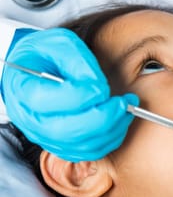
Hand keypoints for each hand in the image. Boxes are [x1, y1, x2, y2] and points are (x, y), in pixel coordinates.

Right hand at [1, 28, 138, 161]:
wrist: (36, 68)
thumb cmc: (46, 55)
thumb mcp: (59, 44)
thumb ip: (77, 61)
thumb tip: (98, 87)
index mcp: (23, 91)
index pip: (49, 102)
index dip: (82, 97)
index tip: (102, 87)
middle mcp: (31, 119)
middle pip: (67, 131)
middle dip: (104, 118)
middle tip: (123, 102)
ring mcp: (45, 136)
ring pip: (81, 145)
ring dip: (112, 129)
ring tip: (126, 108)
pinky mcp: (62, 144)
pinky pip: (88, 152)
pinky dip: (110, 139)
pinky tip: (120, 121)